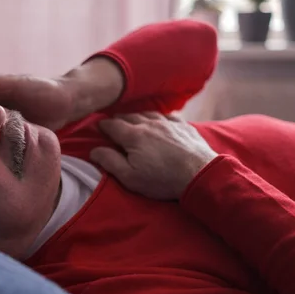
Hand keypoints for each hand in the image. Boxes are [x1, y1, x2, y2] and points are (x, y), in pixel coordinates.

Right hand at [90, 112, 217, 200]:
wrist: (200, 174)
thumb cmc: (163, 180)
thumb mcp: (131, 177)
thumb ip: (110, 162)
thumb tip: (94, 150)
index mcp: (133, 136)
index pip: (112, 125)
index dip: (103, 125)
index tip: (98, 127)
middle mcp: (149, 124)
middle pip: (129, 116)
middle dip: (118, 119)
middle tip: (113, 124)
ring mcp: (168, 123)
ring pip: (147, 113)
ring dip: (137, 116)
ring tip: (132, 120)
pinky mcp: (183, 126)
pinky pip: (166, 115)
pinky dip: (157, 117)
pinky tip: (157, 121)